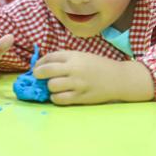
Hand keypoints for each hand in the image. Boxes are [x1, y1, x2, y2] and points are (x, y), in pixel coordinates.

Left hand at [33, 51, 153, 104]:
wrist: (119, 78)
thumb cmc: (99, 66)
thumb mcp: (82, 56)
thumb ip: (66, 59)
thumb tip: (44, 65)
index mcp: (74, 55)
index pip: (50, 57)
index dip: (40, 62)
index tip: (37, 67)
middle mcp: (74, 68)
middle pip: (46, 71)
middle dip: (38, 74)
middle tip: (38, 77)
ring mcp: (77, 83)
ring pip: (52, 86)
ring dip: (49, 87)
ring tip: (53, 87)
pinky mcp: (81, 97)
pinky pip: (60, 99)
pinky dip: (55, 98)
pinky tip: (58, 96)